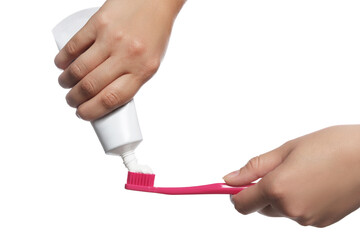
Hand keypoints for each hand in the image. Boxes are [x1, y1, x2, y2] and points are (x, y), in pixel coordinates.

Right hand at [54, 0, 184, 119]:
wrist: (156, 1)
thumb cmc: (154, 34)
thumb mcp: (150, 62)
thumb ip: (131, 79)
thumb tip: (106, 96)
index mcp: (144, 70)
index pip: (113, 99)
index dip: (92, 111)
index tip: (83, 114)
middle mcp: (127, 56)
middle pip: (92, 86)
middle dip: (75, 99)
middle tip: (72, 100)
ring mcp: (111, 38)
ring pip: (79, 68)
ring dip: (66, 81)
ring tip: (65, 84)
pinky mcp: (98, 22)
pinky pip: (75, 45)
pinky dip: (63, 59)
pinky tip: (61, 64)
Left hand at [224, 125, 359, 226]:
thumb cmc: (333, 146)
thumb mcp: (287, 149)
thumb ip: (255, 167)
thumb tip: (230, 179)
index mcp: (277, 189)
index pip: (241, 204)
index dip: (235, 194)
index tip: (235, 184)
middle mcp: (290, 209)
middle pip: (260, 207)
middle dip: (262, 191)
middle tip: (278, 169)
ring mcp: (307, 219)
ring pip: (280, 210)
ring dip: (281, 195)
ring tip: (302, 173)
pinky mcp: (321, 223)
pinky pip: (298, 213)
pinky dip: (299, 201)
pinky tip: (314, 183)